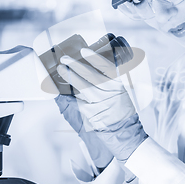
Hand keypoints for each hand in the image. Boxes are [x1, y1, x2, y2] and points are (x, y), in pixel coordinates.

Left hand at [57, 48, 147, 162]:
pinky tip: (61, 88)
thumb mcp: (120, 93)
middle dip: (75, 65)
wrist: (123, 132)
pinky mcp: (90, 112)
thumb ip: (110, 80)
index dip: (94, 58)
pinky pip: (77, 100)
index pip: (106, 67)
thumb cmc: (122, 112)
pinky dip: (68, 93)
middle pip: (90, 74)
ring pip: (82, 85)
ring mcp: (98, 102)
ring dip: (70, 75)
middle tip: (65, 58)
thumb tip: (91, 69)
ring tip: (61, 68)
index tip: (84, 51)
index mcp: (117, 85)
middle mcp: (108, 92)